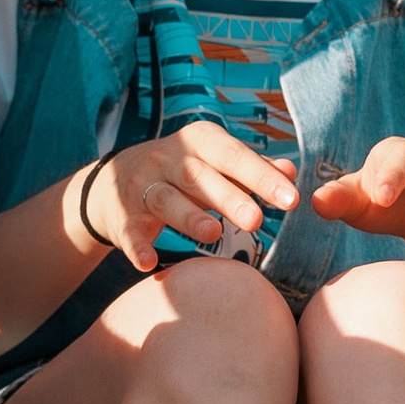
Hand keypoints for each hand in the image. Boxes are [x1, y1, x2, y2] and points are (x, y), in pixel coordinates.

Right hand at [80, 123, 295, 273]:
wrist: (112, 181)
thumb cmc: (182, 172)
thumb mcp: (214, 162)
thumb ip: (251, 169)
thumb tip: (291, 171)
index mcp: (198, 142)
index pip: (233, 156)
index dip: (262, 176)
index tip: (292, 199)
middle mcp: (167, 159)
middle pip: (199, 177)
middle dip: (229, 197)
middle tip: (257, 220)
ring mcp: (141, 186)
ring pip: (166, 200)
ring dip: (188, 217)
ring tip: (213, 234)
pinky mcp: (122, 215)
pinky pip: (129, 231)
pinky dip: (137, 246)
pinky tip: (147, 262)